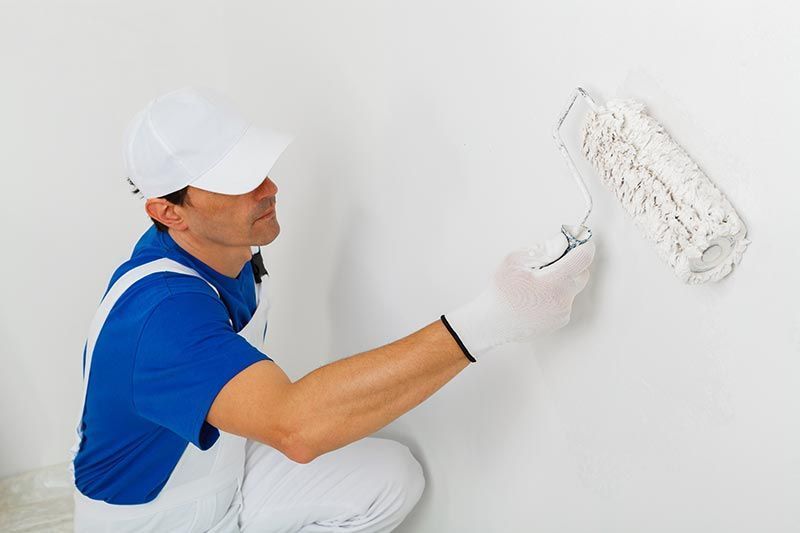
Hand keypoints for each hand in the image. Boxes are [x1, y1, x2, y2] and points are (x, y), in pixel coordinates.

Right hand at [442, 233, 595, 360]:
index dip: (583, 245)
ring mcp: (562, 313)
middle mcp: (562, 300)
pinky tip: (537, 295)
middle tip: (551, 260)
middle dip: (570, 264)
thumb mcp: (515, 260)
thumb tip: (562, 243)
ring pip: (572, 287)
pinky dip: (556, 294)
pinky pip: (565, 300)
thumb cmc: (500, 293)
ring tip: (537, 282)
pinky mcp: (559, 321)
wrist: (492, 323)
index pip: (583, 259)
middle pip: (581, 274)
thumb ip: (542, 249)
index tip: (580, 239)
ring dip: (561, 280)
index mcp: (553, 283)